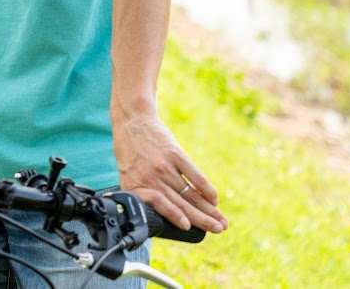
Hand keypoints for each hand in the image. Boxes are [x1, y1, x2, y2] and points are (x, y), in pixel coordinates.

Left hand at [112, 112, 228, 234]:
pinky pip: (194, 175)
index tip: (189, 227)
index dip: (176, 217)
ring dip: (208, 209)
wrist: (131, 119)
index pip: (159, 205)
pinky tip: (214, 199)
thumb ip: (142, 193)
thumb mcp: (127, 174)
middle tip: (219, 230)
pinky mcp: (174, 153)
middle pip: (181, 203)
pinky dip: (206, 188)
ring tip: (221, 221)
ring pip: (190, 193)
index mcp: (136, 186)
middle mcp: (150, 177)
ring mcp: (163, 165)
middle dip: (202, 220)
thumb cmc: (129, 150)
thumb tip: (162, 214)